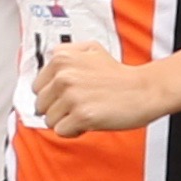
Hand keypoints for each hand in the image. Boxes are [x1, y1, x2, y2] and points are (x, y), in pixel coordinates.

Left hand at [33, 43, 161, 136]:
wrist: (144, 90)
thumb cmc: (119, 76)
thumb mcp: (90, 50)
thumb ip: (65, 54)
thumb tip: (45, 70)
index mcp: (61, 58)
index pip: (37, 87)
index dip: (53, 95)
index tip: (67, 95)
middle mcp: (63, 75)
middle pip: (40, 105)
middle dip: (57, 109)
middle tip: (79, 104)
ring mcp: (71, 95)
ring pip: (49, 120)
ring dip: (66, 120)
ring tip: (85, 111)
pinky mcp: (81, 115)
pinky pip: (61, 131)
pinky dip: (74, 131)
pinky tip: (88, 121)